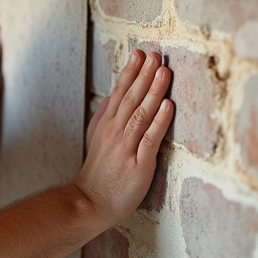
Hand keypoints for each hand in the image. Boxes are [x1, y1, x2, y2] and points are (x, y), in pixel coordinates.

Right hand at [75, 50, 172, 226]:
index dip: (129, 72)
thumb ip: (104, 117)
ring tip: (163, 71)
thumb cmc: (97, 174)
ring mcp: (126, 148)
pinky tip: (168, 106)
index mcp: (106, 126)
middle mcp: (114, 133)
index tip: (139, 54)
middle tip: (154, 54)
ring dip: (153, 91)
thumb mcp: (95, 140)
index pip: (119, 93)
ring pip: (140, 114)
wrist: (89, 203)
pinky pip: (150, 139)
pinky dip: (159, 121)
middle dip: (143, 74)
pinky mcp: (138, 164)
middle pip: (130, 98)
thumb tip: (113, 95)